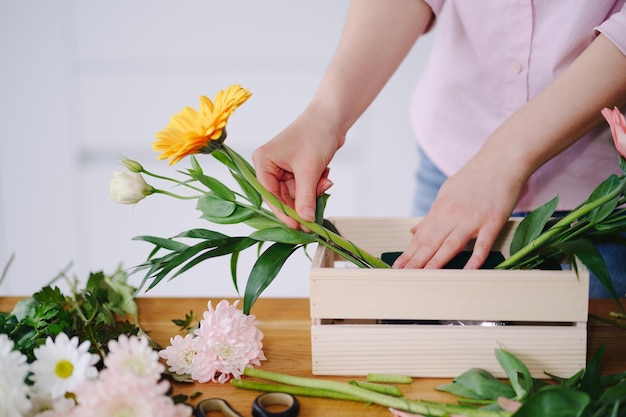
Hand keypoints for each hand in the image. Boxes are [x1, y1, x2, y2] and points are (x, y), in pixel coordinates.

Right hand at [252, 111, 341, 228]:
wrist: (333, 117)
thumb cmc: (315, 134)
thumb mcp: (309, 170)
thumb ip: (305, 198)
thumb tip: (305, 221)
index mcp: (263, 162)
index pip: (269, 195)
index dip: (283, 212)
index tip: (297, 227)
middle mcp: (270, 165)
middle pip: (282, 197)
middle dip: (302, 202)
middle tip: (315, 216)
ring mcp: (283, 168)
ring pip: (296, 194)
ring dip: (312, 192)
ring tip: (325, 180)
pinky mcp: (297, 169)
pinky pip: (304, 187)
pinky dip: (316, 185)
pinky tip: (325, 175)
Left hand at [393, 153, 522, 269]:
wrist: (501, 159)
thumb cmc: (474, 176)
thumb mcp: (447, 193)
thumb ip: (431, 216)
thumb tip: (414, 231)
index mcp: (440, 208)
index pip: (420, 236)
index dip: (408, 253)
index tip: (397, 267)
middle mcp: (453, 215)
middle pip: (431, 242)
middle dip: (415, 261)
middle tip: (403, 276)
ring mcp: (472, 219)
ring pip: (451, 244)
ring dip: (436, 262)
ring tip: (423, 276)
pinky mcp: (492, 221)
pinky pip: (482, 243)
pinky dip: (475, 258)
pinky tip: (467, 271)